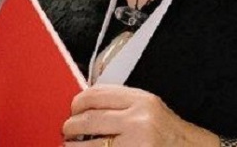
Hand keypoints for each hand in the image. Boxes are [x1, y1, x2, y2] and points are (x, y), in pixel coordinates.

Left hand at [62, 85, 215, 145]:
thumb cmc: (170, 133)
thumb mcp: (149, 107)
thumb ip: (121, 104)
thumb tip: (85, 107)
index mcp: (141, 101)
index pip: (96, 95)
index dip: (78, 102)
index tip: (73, 109)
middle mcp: (138, 121)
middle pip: (89, 120)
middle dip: (71, 126)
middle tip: (67, 130)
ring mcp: (136, 145)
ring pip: (90, 145)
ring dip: (74, 146)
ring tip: (70, 145)